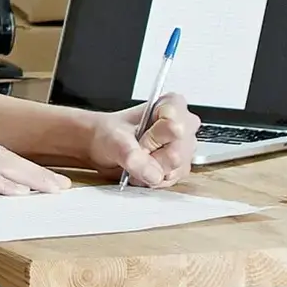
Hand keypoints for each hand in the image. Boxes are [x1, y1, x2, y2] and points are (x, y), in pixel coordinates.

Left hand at [83, 94, 198, 188]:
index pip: (174, 126)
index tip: (140, 137)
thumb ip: (132, 155)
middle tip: (136, 151)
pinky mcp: (180, 168)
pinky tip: (143, 170)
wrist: (102, 148)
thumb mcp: (114, 139)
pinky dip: (153, 179)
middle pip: (177, 153)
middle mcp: (183, 125)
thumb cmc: (109, 133)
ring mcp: (184, 148)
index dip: (154, 138)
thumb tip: (152, 174)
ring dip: (152, 170)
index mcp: (172, 105)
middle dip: (152, 158)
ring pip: (176, 169)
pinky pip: (171, 180)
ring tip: (138, 160)